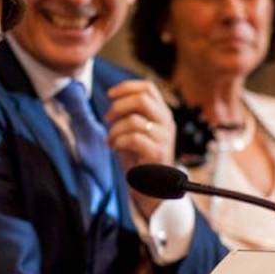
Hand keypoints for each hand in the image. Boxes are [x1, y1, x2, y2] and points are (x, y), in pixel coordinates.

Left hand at [104, 80, 175, 216]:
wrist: (151, 186)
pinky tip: (115, 148)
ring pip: (134, 120)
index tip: (109, 94)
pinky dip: (118, 141)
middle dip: (118, 106)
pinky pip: (133, 138)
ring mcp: (164, 138)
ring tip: (111, 140)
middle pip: (142, 99)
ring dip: (115, 129)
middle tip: (107, 119)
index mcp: (161, 113)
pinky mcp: (158, 153)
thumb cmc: (139, 157)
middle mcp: (166, 122)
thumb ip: (129, 114)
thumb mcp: (134, 130)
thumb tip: (113, 99)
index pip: (148, 88)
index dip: (127, 87)